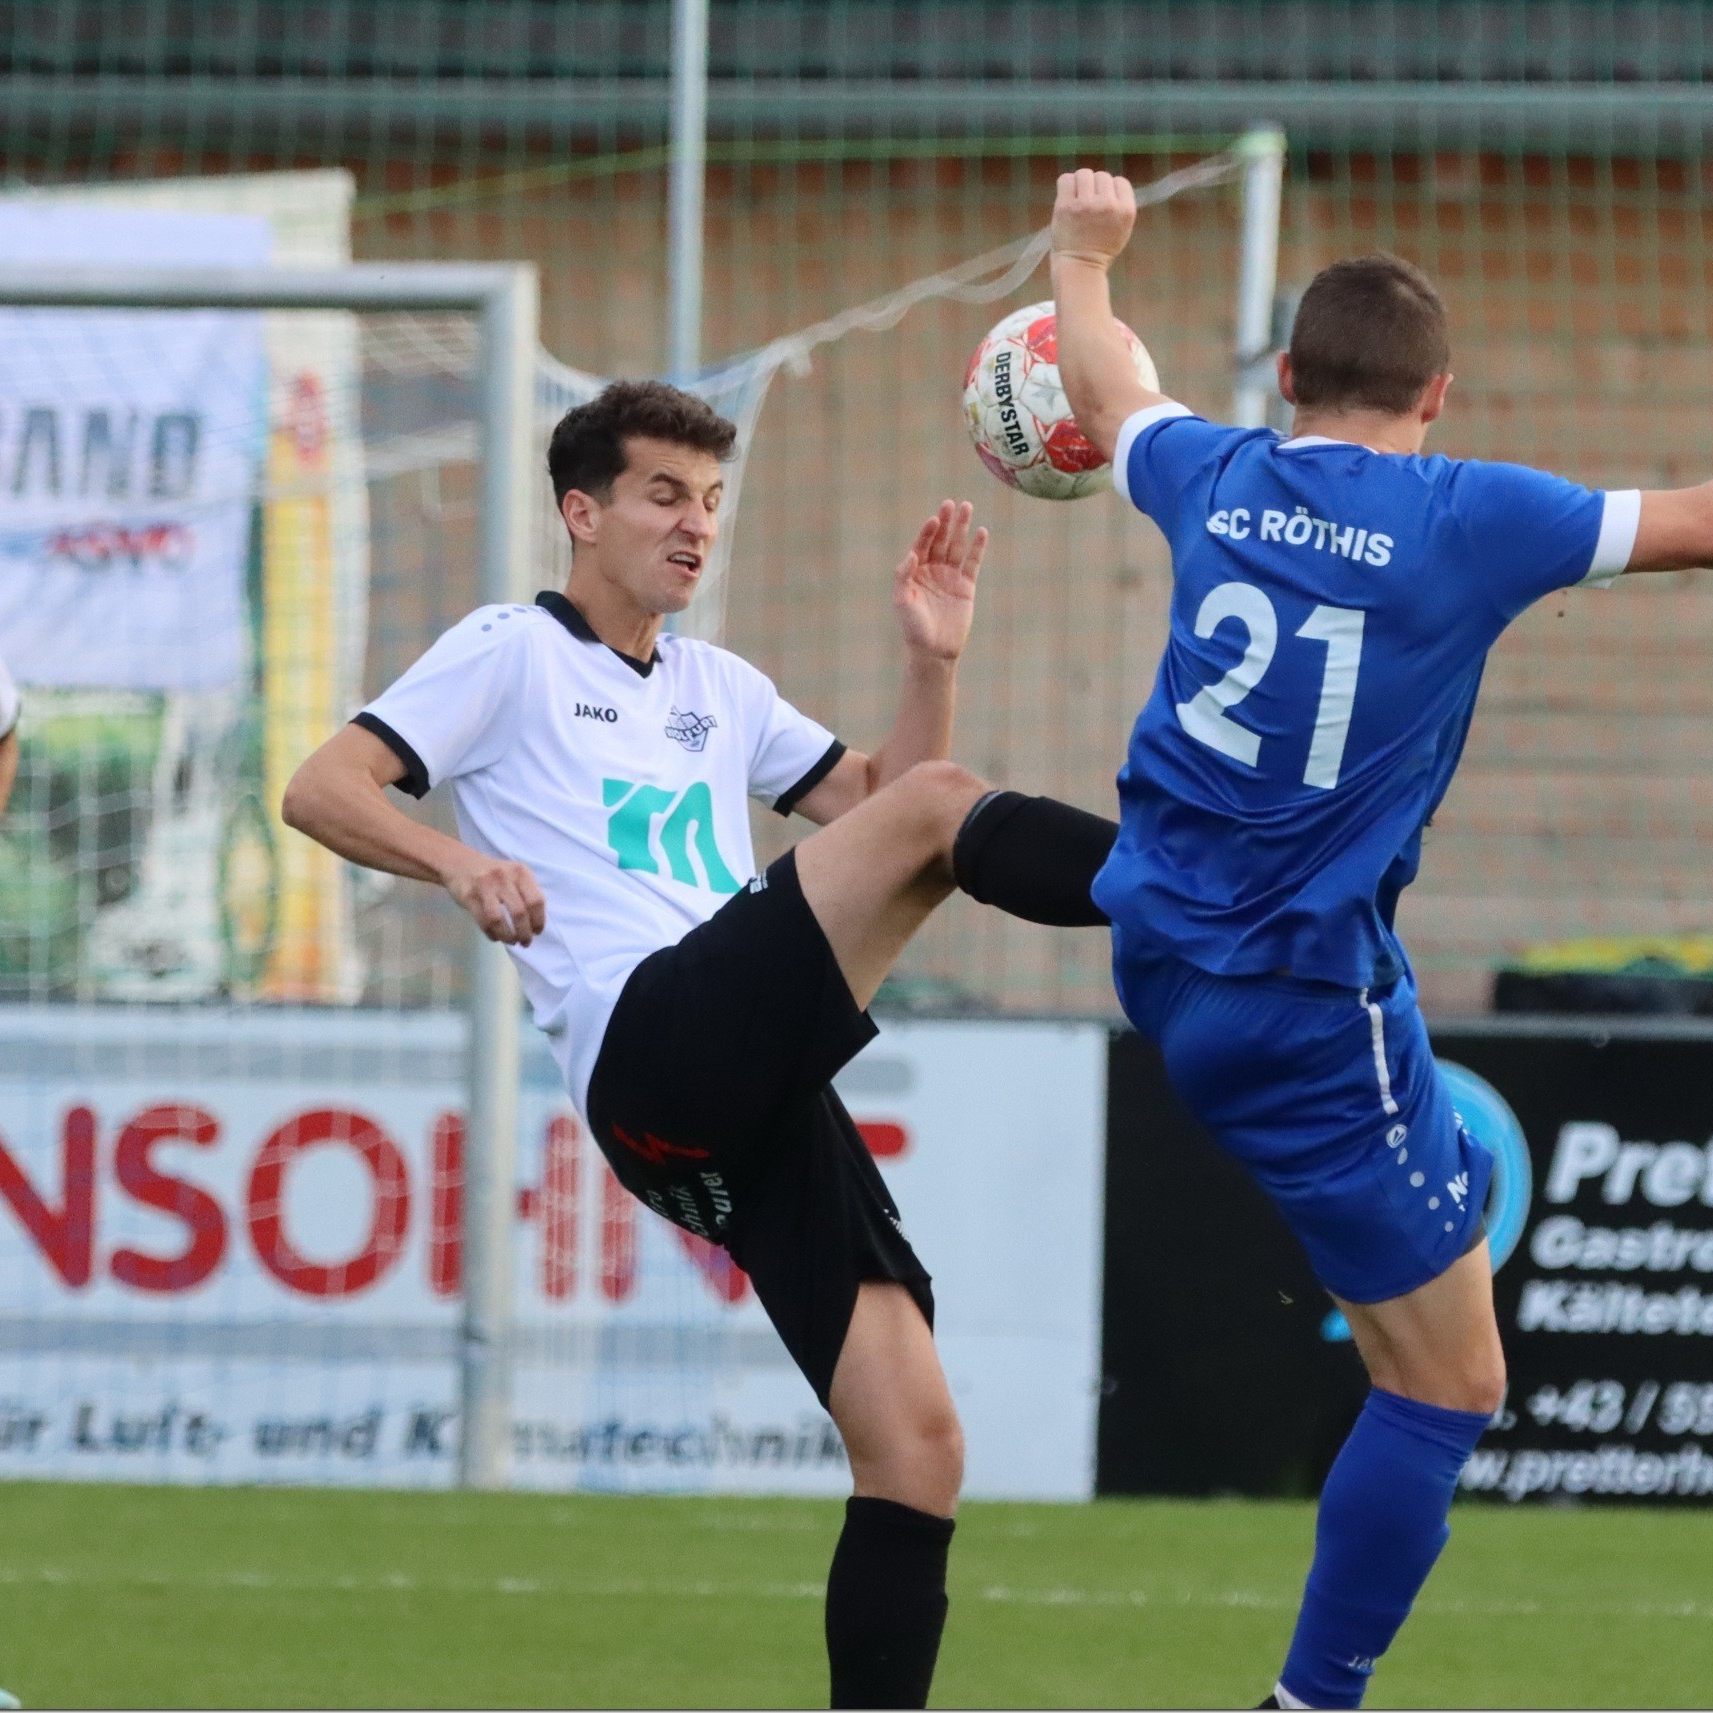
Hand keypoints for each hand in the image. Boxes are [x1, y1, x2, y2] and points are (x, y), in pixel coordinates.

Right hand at [442, 853, 546, 945]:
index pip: (536, 900)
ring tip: (512, 941)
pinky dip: (492, 933)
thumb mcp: (515, 875)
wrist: (460, 863)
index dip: (539, 920)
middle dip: (525, 933)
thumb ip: (527, 893)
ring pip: (499, 919)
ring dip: (508, 936)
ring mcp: (485, 886)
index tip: (537, 932)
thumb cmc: (495, 874)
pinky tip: (496, 937)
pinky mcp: (469, 896)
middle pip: (519, 912)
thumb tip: (536, 924)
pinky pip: (482, 921)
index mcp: (521, 873)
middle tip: (525, 942)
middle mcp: (504, 877)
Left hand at [894, 499, 986, 662]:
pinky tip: (981, 532)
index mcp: (915, 572)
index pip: (922, 545)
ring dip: (962, 528)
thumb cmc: (913, 628)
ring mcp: (950, 577)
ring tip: (967, 507)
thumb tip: (912, 553)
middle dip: (945, 523)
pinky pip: (973, 563)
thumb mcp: (902, 601)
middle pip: (940, 540)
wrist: (933, 651)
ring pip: (957, 547)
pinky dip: (978, 548)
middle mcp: (933, 570)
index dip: (927, 532)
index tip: (934, 519)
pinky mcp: (966, 587)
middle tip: (950, 503)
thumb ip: (904, 576)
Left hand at [1051, 168, 1136, 268]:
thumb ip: (1120, 205)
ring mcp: (1086, 204)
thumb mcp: (1122, 228)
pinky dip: (1066, 184)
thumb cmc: (1101, 251)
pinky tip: (1067, 197)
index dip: (1111, 189)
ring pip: (1084, 174)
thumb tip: (1110, 184)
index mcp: (1125, 210)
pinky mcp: (1066, 206)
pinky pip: (1066, 179)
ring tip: (1077, 198)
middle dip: (1095, 187)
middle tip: (1088, 203)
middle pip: (1102, 176)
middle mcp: (1108, 204)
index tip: (1103, 201)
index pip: (1120, 182)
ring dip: (1080, 183)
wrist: (1080, 267)